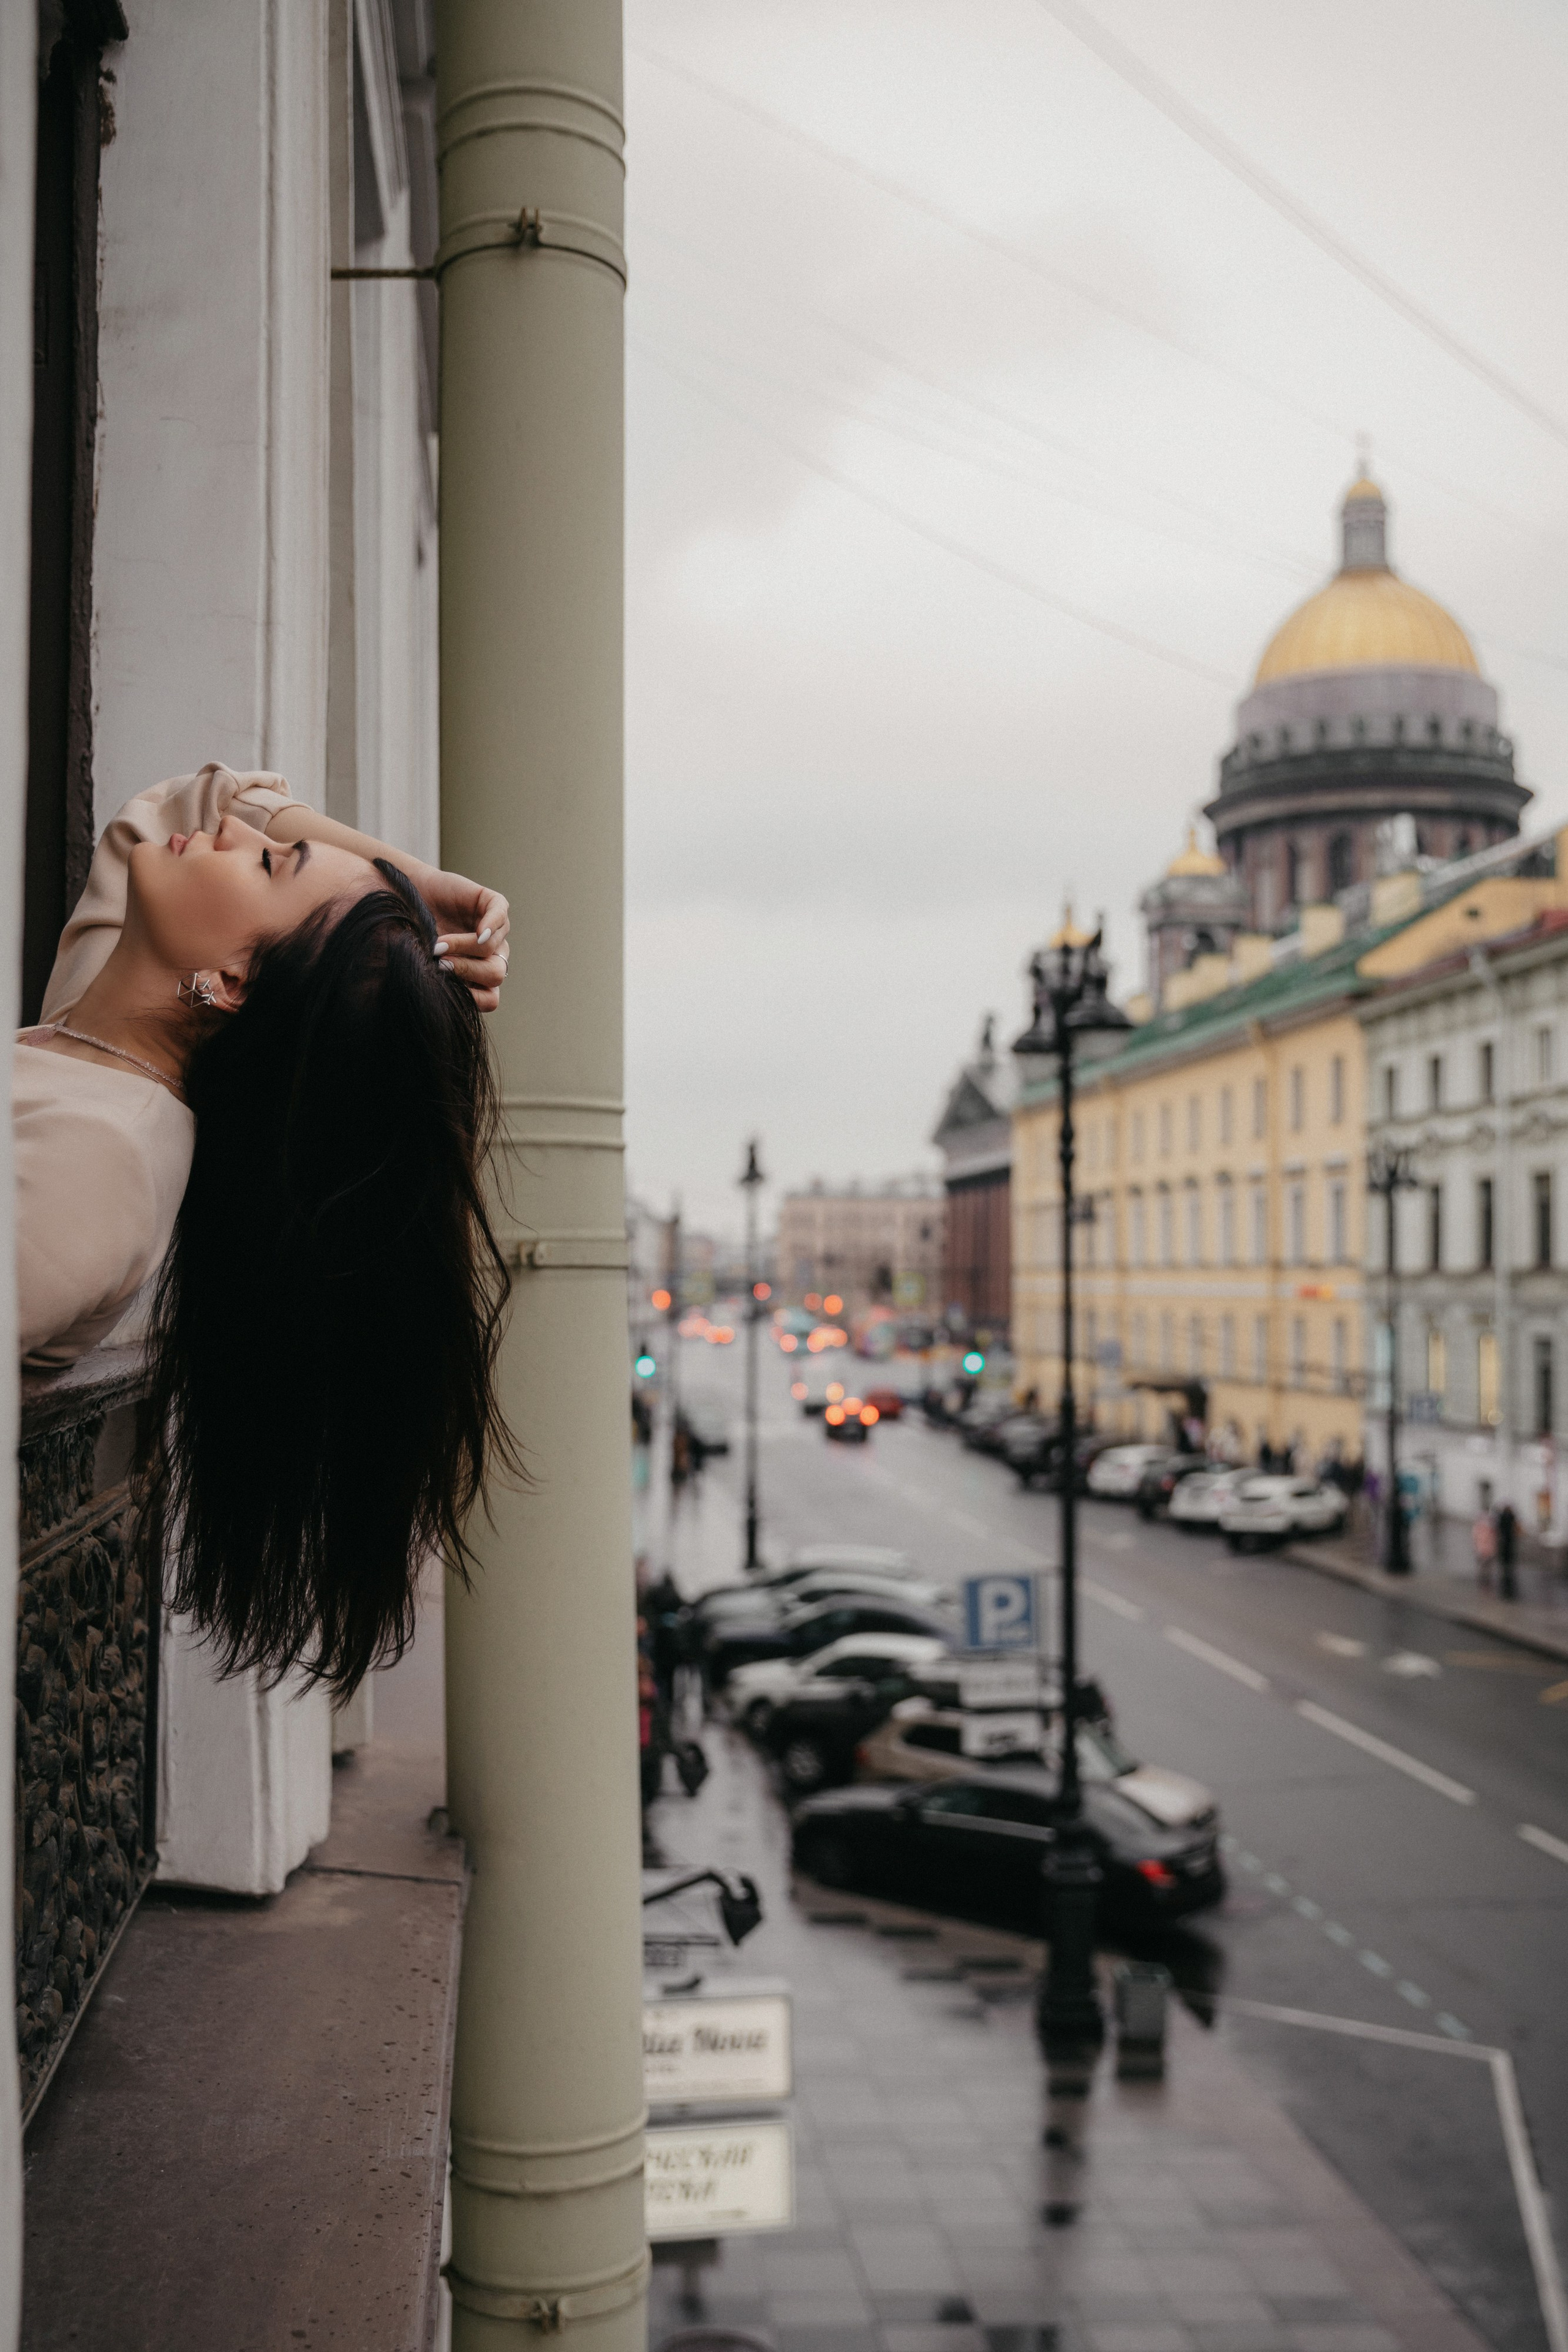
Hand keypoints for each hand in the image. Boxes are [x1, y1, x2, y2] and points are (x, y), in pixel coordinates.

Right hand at [409, 864, 510, 1013]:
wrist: (403, 895)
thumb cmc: (408, 935)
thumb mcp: (417, 965)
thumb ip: (427, 986)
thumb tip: (426, 1007)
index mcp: (478, 977)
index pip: (490, 999)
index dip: (470, 998)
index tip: (443, 987)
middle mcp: (490, 955)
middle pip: (495, 975)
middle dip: (466, 971)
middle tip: (439, 963)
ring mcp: (493, 930)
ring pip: (492, 948)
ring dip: (463, 948)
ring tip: (437, 944)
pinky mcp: (492, 903)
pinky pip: (500, 916)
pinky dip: (491, 926)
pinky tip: (478, 932)